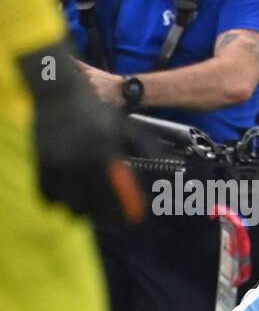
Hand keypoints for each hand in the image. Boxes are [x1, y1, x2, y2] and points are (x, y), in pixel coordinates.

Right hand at [20, 44, 143, 223]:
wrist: (58, 92)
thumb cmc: (96, 111)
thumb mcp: (126, 126)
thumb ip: (146, 148)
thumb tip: (165, 169)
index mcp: (104, 154)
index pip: (115, 196)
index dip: (125, 212)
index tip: (134, 218)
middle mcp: (80, 160)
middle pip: (91, 207)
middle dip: (103, 215)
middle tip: (110, 213)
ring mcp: (58, 162)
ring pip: (69, 204)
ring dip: (80, 209)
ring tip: (89, 205)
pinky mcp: (41, 162)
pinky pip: (47, 194)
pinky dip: (57, 200)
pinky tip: (67, 196)